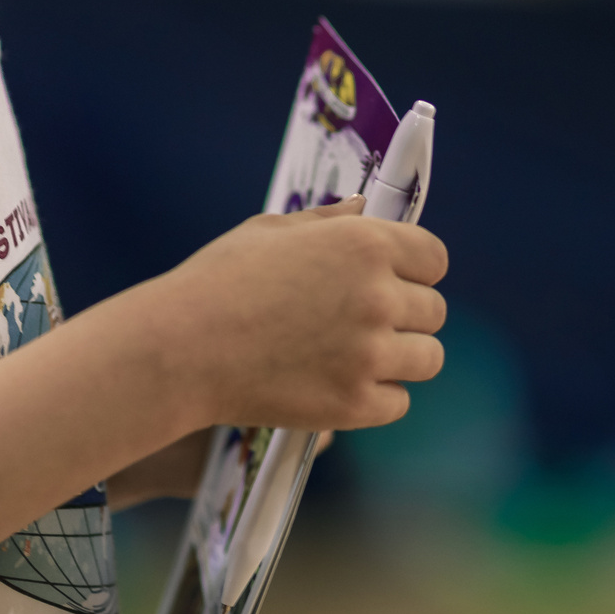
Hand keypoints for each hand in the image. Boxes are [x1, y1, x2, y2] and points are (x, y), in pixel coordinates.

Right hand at [151, 198, 446, 432]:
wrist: (179, 349)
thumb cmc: (218, 282)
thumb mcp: (270, 231)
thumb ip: (328, 222)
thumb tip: (364, 209)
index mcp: (364, 244)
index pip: (434, 258)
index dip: (416, 268)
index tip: (398, 278)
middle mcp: (378, 296)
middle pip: (433, 311)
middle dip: (407, 315)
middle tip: (366, 322)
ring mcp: (369, 353)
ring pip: (427, 358)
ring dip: (401, 358)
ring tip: (361, 356)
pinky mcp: (355, 404)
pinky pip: (398, 402)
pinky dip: (376, 397)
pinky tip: (343, 384)